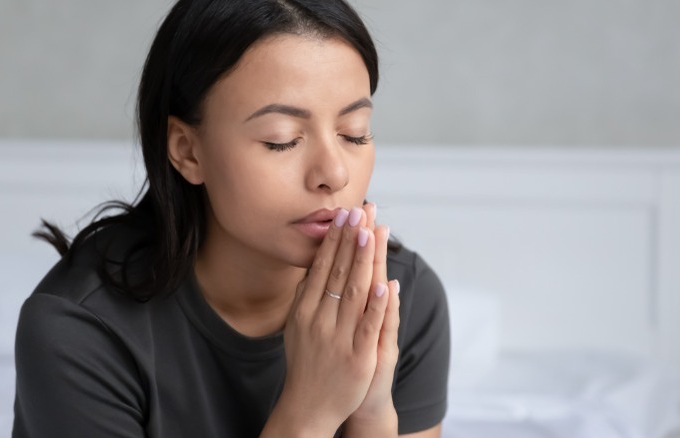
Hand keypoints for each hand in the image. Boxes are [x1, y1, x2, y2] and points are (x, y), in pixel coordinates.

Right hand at [261, 207, 390, 436]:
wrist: (307, 408)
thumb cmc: (306, 363)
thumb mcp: (297, 326)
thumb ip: (306, 296)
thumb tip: (315, 263)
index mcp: (304, 311)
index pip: (322, 267)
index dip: (335, 240)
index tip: (345, 215)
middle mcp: (318, 320)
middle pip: (337, 273)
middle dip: (350, 240)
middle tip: (360, 211)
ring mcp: (338, 339)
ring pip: (353, 293)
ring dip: (363, 261)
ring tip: (371, 232)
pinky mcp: (357, 358)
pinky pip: (367, 327)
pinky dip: (375, 306)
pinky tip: (382, 283)